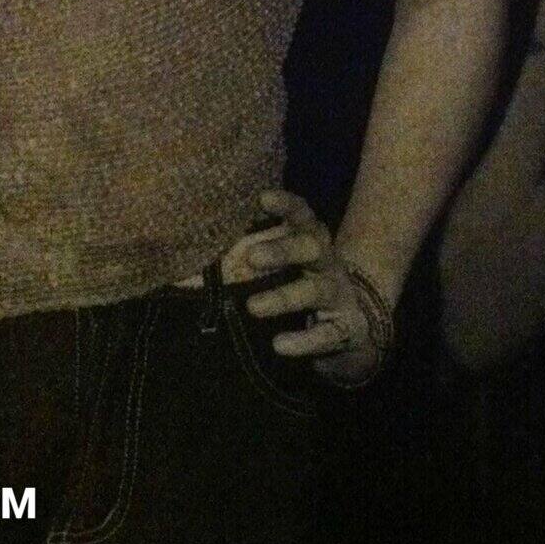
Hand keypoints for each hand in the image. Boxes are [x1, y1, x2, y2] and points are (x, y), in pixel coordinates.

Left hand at [226, 190, 390, 387]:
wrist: (352, 320)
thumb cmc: (301, 280)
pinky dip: (303, 341)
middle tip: (251, 256)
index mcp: (309, 236)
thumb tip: (192, 270)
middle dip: (283, 250)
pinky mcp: (344, 328)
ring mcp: (338, 293)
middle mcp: (326, 260)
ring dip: (284, 297)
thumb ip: (248, 255)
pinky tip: (280, 345)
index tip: (262, 198)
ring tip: (252, 307)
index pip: (300, 214)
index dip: (285, 205)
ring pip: (315, 290)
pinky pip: (325, 335)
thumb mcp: (283, 262)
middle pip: (311, 247)